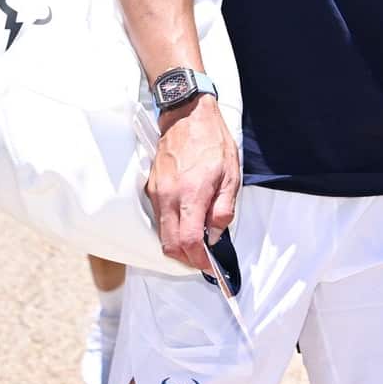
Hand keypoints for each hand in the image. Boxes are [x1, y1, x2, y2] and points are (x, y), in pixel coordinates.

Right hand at [146, 94, 238, 271]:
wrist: (186, 116)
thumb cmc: (212, 142)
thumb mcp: (231, 175)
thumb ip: (223, 209)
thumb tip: (215, 235)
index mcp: (191, 194)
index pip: (187, 242)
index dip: (199, 261)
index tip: (209, 267)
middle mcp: (169, 197)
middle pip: (170, 245)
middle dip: (186, 259)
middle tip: (204, 261)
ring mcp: (156, 193)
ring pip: (162, 234)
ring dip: (178, 245)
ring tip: (198, 242)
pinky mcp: (151, 189)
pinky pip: (159, 219)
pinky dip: (171, 229)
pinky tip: (187, 223)